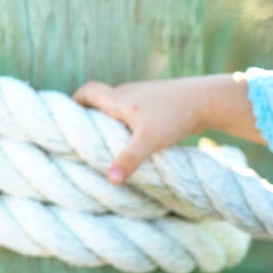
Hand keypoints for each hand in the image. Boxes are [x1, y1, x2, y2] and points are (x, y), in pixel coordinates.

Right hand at [72, 74, 227, 182]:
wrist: (209, 101)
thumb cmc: (175, 116)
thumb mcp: (150, 139)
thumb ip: (129, 159)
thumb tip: (110, 180)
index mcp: (119, 98)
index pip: (88, 92)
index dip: (73, 102)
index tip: (64, 117)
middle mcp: (128, 94)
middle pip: (100, 101)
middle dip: (89, 116)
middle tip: (81, 138)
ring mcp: (145, 98)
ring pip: (118, 108)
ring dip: (109, 122)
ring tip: (104, 145)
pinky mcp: (159, 106)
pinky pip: (135, 114)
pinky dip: (128, 125)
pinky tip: (133, 143)